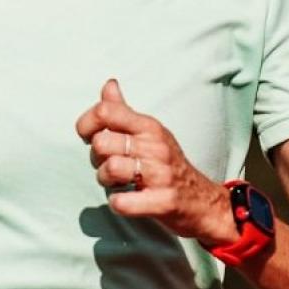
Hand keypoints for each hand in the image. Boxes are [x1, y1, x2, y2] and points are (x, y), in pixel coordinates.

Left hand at [75, 79, 237, 245]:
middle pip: (101, 142)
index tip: (88, 137)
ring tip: (116, 182)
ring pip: (110, 169)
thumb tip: (109, 85)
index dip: (86, 124)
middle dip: (95, 157)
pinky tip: (125, 200)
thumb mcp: (150, 132)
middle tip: (106, 164)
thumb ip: (123, 110)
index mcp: (149, 126)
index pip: (105, 111)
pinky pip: (122, 202)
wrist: (203, 201)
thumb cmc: (168, 163)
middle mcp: (155, 146)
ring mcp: (160, 174)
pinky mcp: (162, 202)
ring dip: (104, 180)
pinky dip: (117, 203)